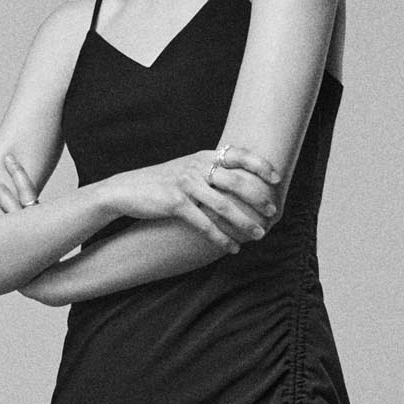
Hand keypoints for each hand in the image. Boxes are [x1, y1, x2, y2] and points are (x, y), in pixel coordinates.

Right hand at [106, 145, 280, 252]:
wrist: (127, 190)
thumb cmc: (161, 182)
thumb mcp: (187, 169)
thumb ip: (210, 171)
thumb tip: (238, 183)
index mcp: (203, 157)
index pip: (239, 155)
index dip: (260, 165)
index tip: (276, 179)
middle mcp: (197, 167)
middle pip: (237, 181)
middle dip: (259, 198)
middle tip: (272, 213)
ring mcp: (186, 184)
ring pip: (224, 206)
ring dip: (245, 223)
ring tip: (258, 234)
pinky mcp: (175, 203)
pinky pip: (205, 224)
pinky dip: (221, 238)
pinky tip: (232, 248)